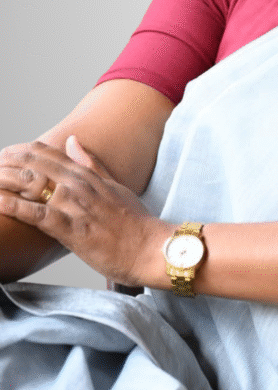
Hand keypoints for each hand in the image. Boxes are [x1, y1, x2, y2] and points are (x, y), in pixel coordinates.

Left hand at [0, 136, 169, 286]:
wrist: (150, 249)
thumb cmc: (136, 223)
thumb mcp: (115, 186)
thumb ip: (92, 164)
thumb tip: (72, 141)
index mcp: (88, 176)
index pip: (49, 154)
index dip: (23, 151)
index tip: (6, 152)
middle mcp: (79, 185)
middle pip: (36, 164)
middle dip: (9, 160)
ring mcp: (75, 205)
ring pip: (32, 184)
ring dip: (6, 179)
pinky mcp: (71, 229)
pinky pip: (36, 214)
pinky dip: (14, 207)